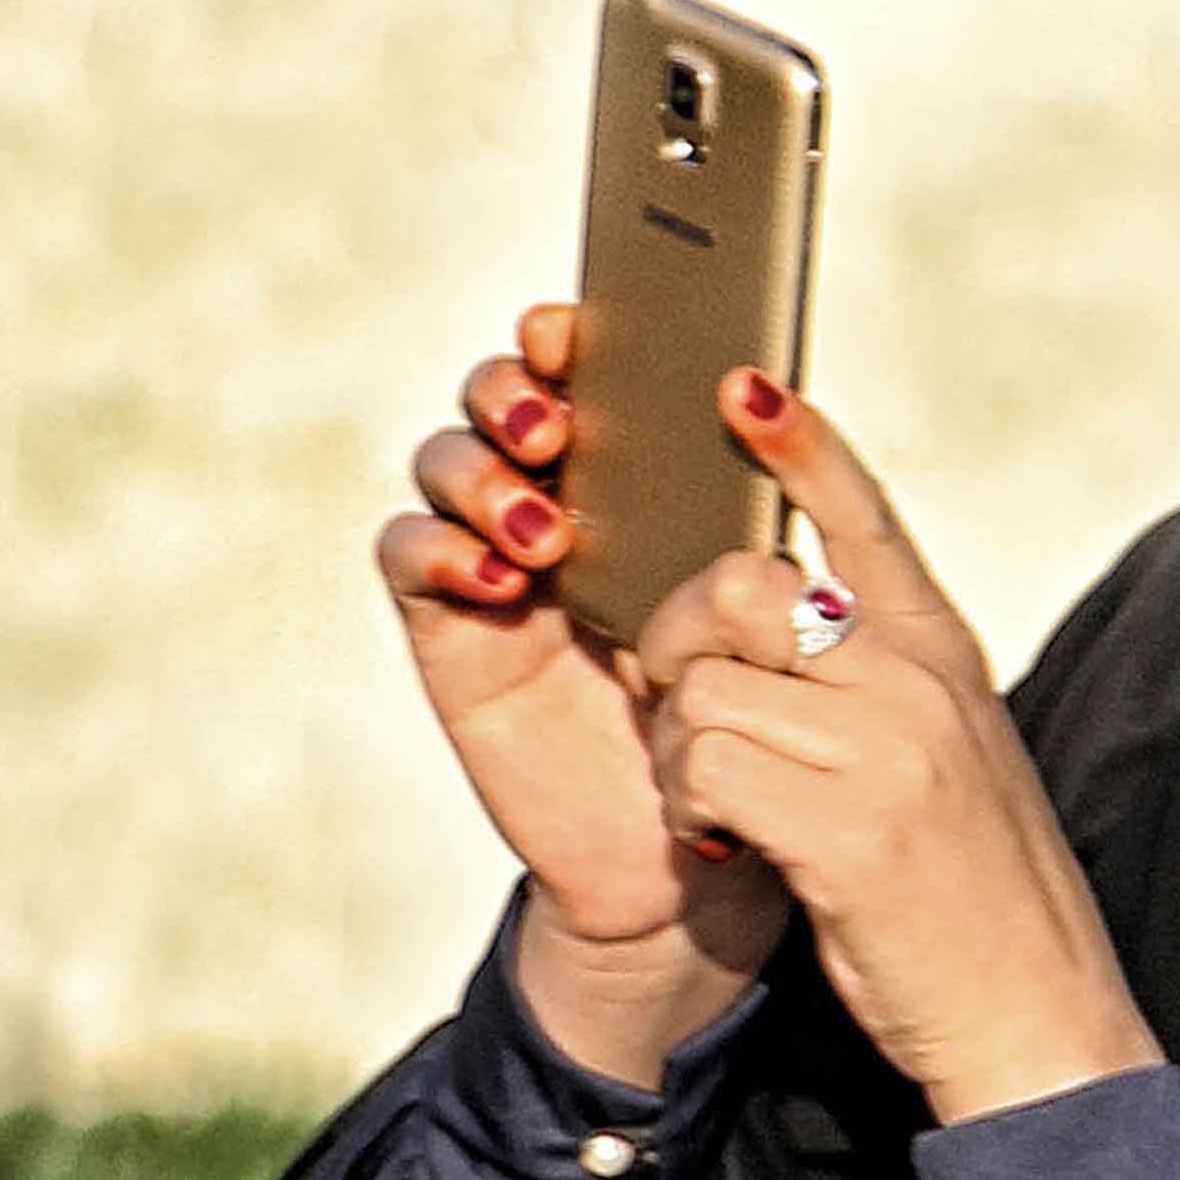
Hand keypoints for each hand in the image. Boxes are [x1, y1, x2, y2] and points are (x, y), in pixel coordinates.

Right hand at [376, 301, 784, 1084]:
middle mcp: (555, 497)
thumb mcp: (772, 599)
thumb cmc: (752, 718)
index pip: (581, 364)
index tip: (584, 325)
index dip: (565, 330)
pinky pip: (407, 554)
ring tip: (546, 524)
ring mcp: (495, 559)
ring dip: (482, 471)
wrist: (700, 854)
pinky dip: (440, 547)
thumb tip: (768, 395)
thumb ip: (761, 505)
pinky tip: (500, 576)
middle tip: (559, 424)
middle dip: (515, 389)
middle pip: (498, 395)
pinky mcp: (453, 629)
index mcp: (637, 470)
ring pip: (446, 462)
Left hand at [626, 376, 1158, 1124]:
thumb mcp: (944, 761)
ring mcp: (884, 752)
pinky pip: (702, 768)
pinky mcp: (843, 827)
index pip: (865, 521)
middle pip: (741, 589)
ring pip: (703, 685)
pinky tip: (727, 848)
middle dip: (678, 644)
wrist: (1035, 1016)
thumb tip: (774, 634)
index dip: (801, 446)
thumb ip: (876, 689)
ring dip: (676, 752)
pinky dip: (689, 810)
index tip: (745, 389)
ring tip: (715, 809)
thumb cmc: (973, 900)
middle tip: (685, 715)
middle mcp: (917, 683)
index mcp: (943, 656)